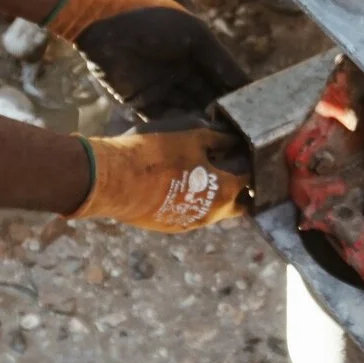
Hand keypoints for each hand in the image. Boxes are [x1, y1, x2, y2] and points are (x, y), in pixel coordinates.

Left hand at [48, 0, 249, 120]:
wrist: (104, 22)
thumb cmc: (154, 20)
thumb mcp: (195, 34)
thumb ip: (221, 61)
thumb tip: (247, 85)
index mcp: (197, 52)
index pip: (222, 78)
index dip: (236, 94)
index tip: (254, 113)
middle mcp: (181, 72)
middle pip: (206, 98)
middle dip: (221, 114)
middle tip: (239, 134)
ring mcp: (161, 87)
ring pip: (187, 111)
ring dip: (200, 123)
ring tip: (219, 139)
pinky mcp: (140, 101)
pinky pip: (162, 118)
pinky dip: (176, 127)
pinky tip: (191, 137)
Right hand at [76, 127, 248, 232]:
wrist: (113, 180)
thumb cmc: (155, 153)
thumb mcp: (192, 135)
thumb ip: (218, 139)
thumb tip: (232, 139)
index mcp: (224, 190)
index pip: (251, 179)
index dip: (250, 163)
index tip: (247, 153)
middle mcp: (212, 214)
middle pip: (238, 204)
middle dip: (240, 188)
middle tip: (232, 168)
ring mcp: (190, 223)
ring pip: (213, 211)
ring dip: (213, 195)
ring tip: (202, 174)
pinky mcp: (170, 226)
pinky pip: (190, 214)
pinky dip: (192, 202)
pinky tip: (179, 185)